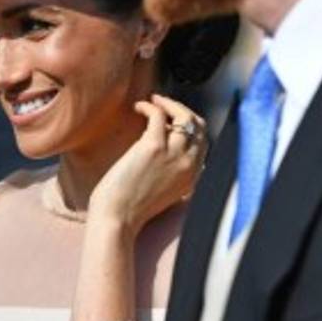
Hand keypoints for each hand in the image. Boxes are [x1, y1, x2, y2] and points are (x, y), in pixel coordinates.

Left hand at [89, 94, 206, 236]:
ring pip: (183, 116)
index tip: (174, 119)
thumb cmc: (132, 208)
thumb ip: (175, 173)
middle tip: (165, 105)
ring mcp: (173, 154)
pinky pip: (159, 114)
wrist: (118, 218)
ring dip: (168, 103)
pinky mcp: (153, 146)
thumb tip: (170, 147)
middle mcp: (189, 164)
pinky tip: (139, 107)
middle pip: (198, 125)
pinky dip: (150, 106)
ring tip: (153, 102)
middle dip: (183, 110)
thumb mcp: (166, 193)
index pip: (204, 141)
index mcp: (193, 176)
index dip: (190, 125)